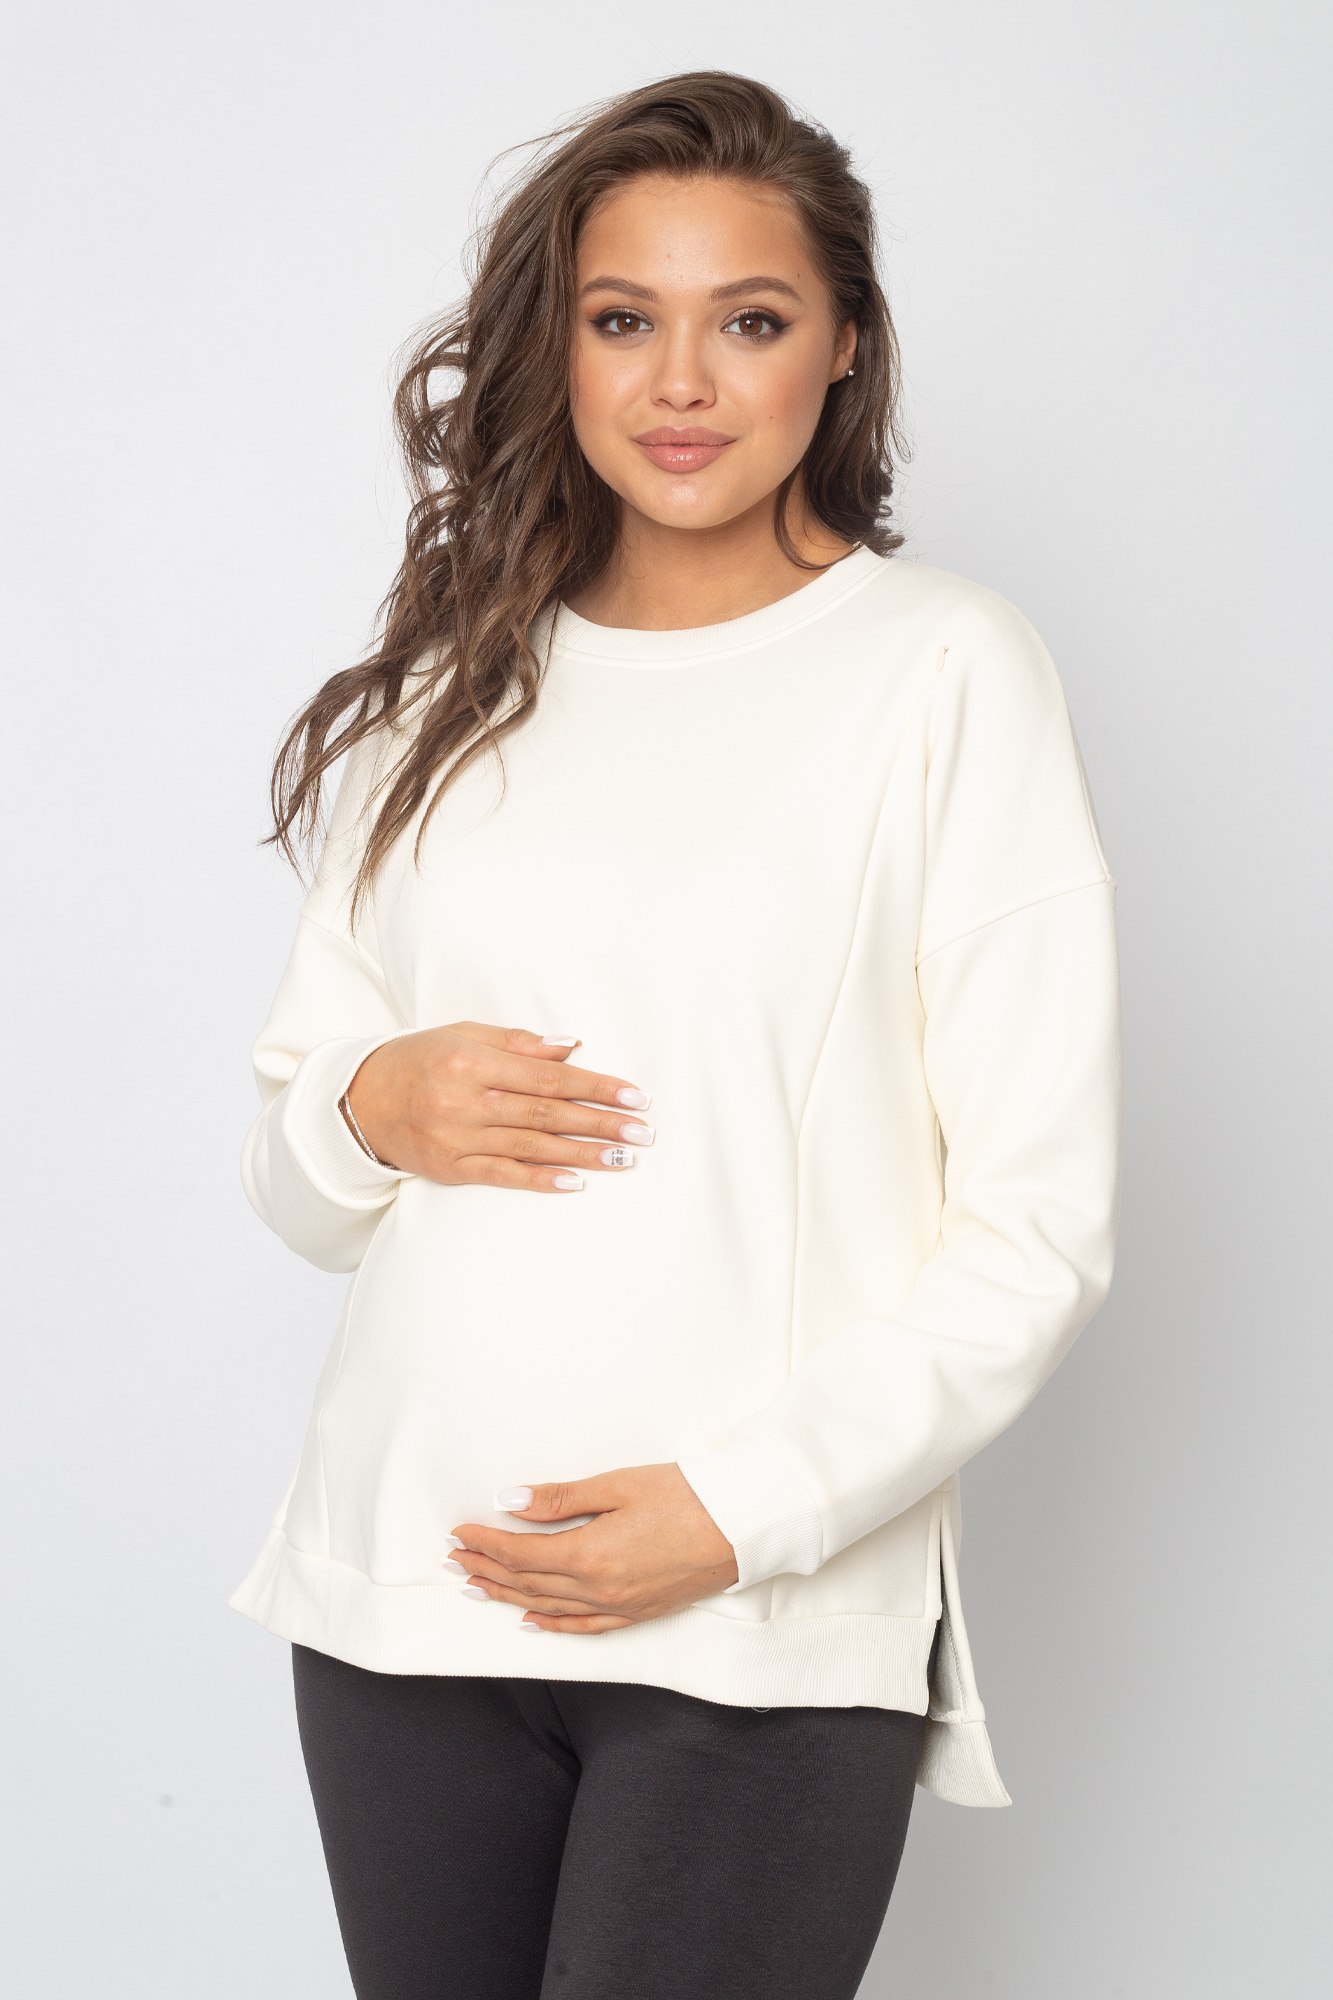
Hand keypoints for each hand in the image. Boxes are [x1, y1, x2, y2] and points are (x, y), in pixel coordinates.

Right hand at [345, 1023, 653, 1189]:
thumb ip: (518, 1043)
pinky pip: (502, 1175)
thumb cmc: (419, 1059)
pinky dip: (540, 1180)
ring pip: (531, 1147)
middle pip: (546, 1114)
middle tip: (643, 1132)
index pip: (548, 1076)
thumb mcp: (464, 1035)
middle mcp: (465, 1100)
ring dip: (583, 1154)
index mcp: (472, 1060)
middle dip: (600, 1123)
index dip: (595, 1087)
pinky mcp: (449, 1168)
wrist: (358, 1101)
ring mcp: (457, 1137)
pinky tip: (575, 1183)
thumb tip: (572, 1049)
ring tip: (624, 1159)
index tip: (634, 1095)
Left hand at [447, 1464, 739, 1632]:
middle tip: (453, 1561)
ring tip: (475, 1588)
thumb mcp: (619, 1485)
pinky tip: (530, 1621)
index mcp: (591, 1555)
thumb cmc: (687, 1495)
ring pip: (548, 1606)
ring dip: (507, 1597)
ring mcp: (619, 1607)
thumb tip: (509, 1501)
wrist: (744, 1526)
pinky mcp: (638, 1614)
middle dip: (487, 1570)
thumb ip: (561, 1498)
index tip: (458, 1533)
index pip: (521, 1553)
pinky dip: (552, 1625)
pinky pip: (583, 1627)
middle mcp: (599, 1590)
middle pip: (528, 1582)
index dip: (485, 1544)